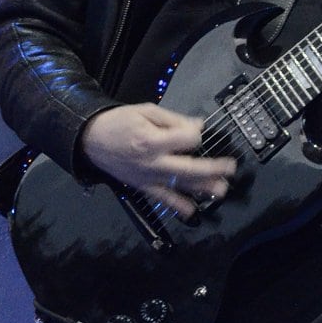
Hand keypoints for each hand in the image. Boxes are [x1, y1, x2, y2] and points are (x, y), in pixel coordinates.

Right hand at [80, 103, 236, 218]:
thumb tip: (198, 126)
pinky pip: (163, 199)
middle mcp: (153, 163)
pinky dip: (178, 206)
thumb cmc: (119, 122)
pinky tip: (192, 211)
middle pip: (190, 169)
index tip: (197, 129)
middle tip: (231, 167)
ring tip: (221, 190)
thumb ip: (174, 120)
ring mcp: (148, 178)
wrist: (91, 139)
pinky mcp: (143, 187)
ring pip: (180, 186)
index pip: (188, 140)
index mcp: (154, 141)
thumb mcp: (146, 111)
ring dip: (203, 189)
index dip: (196, 134)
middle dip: (213, 168)